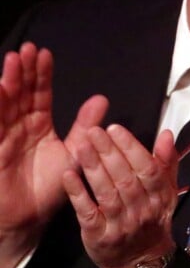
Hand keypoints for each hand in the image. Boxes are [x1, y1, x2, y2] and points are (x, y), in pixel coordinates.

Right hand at [0, 42, 107, 267]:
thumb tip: (101, 99)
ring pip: (6, 105)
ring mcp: (5, 137)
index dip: (41, 74)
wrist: (31, 217)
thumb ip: (85, 126)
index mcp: (38, 124)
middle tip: (28, 49)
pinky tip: (0, 89)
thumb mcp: (74, 152)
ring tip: (13, 60)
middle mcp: (20, 126)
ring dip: (8, 82)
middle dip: (23, 71)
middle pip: (21, 93)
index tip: (45, 54)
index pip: (39, 93)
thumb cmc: (51, 186)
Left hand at [63, 124, 178, 267]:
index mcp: (159, 195)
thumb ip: (167, 161)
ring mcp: (120, 224)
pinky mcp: (99, 236)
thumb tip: (166, 134)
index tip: (115, 128)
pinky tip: (69, 175)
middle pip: (125, 178)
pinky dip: (78, 193)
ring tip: (81, 146)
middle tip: (94, 131)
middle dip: (109, 152)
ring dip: (93, 167)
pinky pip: (88, 213)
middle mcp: (141, 210)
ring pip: (107, 193)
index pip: (147, 168)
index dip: (131, 147)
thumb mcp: (167, 189)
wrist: (140, 260)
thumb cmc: (152, 217)